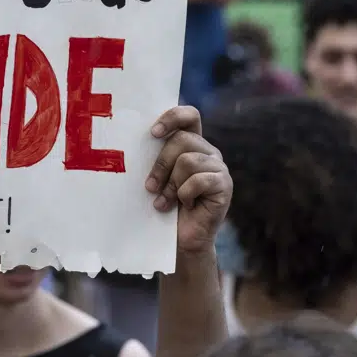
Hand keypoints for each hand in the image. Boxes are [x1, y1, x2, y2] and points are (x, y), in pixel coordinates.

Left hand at [147, 106, 231, 254]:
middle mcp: (208, 152)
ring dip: (171, 185)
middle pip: (182, 140)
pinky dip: (185, 195)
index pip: (189, 116)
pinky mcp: (225, 185)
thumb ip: (152, 156)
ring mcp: (219, 167)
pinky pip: (200, 180)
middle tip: (149, 187)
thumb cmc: (163, 206)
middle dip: (161, 164)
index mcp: (192, 144)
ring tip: (165, 202)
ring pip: (188, 161)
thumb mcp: (155, 177)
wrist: (180, 240)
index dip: (173, 117)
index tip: (153, 133)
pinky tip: (184, 206)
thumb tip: (132, 139)